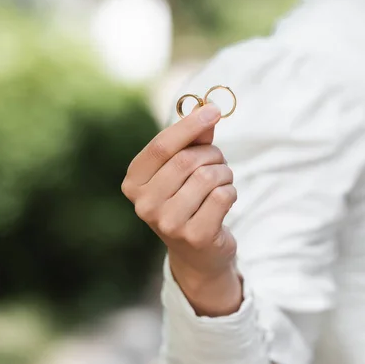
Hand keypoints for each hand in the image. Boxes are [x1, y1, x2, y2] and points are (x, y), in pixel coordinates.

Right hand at [121, 103, 242, 315]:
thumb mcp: (183, 167)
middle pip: (186, 160)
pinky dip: (230, 191)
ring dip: (224, 173)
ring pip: (207, 177)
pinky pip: (222, 196)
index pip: (161, 146)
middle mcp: (144, 204)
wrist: (197, 253)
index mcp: (134, 182)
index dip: (190, 125)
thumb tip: (208, 110)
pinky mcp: (195, 236)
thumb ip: (193, 139)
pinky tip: (224, 201)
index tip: (213, 110)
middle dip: (212, 154)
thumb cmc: (188, 199)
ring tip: (221, 182)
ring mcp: (168, 223)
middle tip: (219, 161)